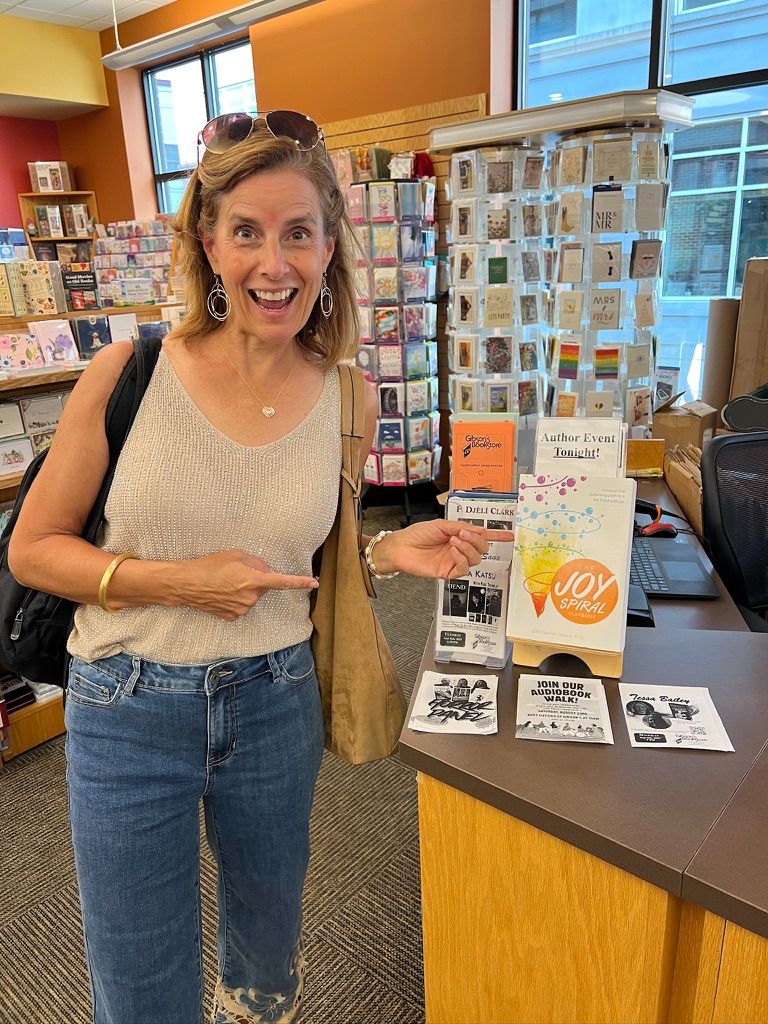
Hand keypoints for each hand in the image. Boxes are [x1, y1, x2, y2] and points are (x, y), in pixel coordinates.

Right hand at [178, 550, 317, 620]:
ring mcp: (242, 609)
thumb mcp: (236, 555)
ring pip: (253, 597)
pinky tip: (223, 593)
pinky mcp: (233, 617)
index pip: (283, 582)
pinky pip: (243, 606)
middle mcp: (251, 597)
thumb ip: (257, 563)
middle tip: (238, 572)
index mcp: (254, 580)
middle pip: (264, 587)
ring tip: (226, 583)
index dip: (300, 582)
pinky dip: (237, 599)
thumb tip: (267, 571)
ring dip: (246, 590)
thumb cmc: (210, 566)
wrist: (187, 584)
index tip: (314, 583)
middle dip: (257, 579)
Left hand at [376, 521, 513, 580]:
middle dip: (477, 540)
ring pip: (475, 559)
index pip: (481, 536)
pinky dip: (461, 558)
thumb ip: (461, 527)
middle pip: (481, 549)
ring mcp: (454, 561)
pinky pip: (463, 569)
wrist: (401, 547)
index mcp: (458, 536)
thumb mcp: (441, 525)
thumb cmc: (417, 534)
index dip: (497, 535)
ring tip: (455, 540)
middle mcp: (458, 549)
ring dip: (468, 548)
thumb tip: (480, 530)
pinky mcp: (447, 572)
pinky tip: (453, 551)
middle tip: (465, 533)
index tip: (510, 535)